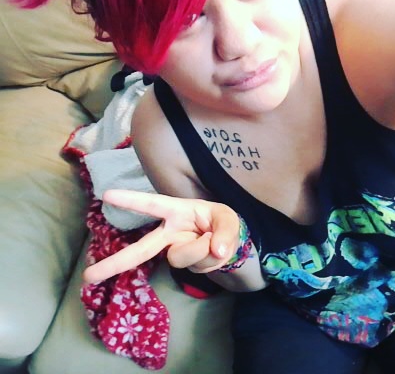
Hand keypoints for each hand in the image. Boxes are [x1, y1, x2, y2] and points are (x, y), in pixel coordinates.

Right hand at [83, 189, 240, 283]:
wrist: (227, 242)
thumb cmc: (221, 221)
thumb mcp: (229, 219)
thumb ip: (226, 231)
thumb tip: (216, 250)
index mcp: (177, 210)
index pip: (153, 204)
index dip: (131, 200)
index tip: (106, 194)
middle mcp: (169, 232)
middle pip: (140, 249)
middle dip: (115, 263)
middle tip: (88, 277)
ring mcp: (174, 250)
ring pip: (181, 258)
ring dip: (203, 252)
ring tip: (216, 242)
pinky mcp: (183, 265)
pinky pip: (197, 268)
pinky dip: (211, 262)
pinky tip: (213, 254)